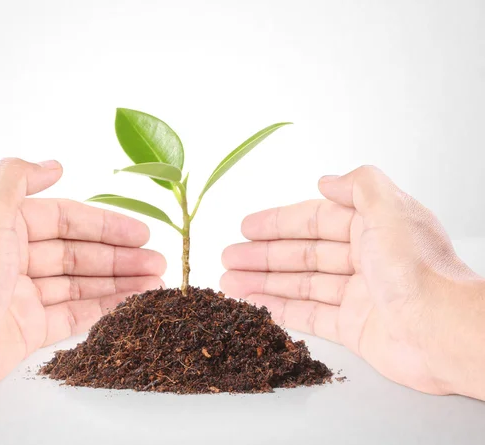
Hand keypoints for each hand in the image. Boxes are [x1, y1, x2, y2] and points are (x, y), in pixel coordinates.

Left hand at [0, 158, 164, 409]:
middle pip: (80, 254)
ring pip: (82, 285)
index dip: (106, 224)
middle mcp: (17, 260)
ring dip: (119, 283)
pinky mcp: (29, 330)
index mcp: (8, 228)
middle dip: (121, 257)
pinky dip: (103, 309)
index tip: (141, 231)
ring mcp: (25, 297)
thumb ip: (18, 176)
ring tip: (154, 283)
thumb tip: (51, 165)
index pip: (68, 221)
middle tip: (156, 261)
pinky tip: (130, 305)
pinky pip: (74, 316)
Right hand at [221, 165, 484, 397]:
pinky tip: (255, 306)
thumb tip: (327, 180)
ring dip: (263, 283)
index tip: (246, 227)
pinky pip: (309, 316)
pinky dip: (280, 310)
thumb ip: (359, 185)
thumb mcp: (388, 208)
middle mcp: (364, 259)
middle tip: (228, 257)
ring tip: (229, 283)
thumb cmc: (418, 270)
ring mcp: (357, 295)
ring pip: (300, 285)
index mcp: (372, 228)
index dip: (277, 223)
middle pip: (302, 254)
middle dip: (262, 255)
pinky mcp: (354, 328)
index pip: (314, 221)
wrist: (444, 331)